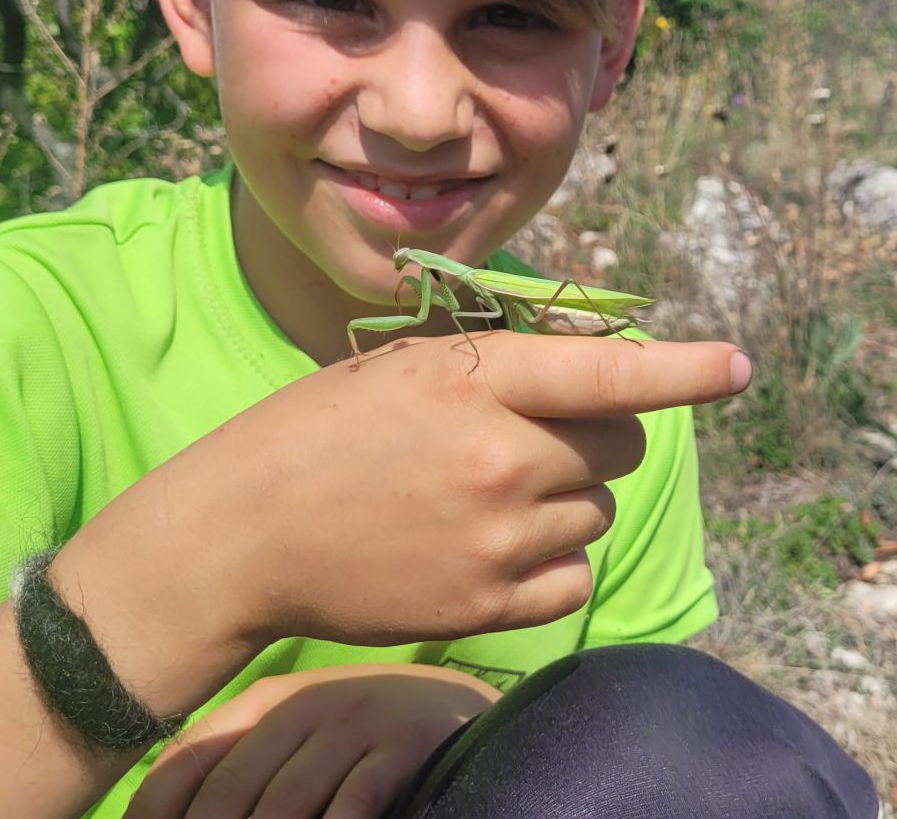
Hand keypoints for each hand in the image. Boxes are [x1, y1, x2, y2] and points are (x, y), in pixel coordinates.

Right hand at [55, 332, 749, 716]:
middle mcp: (497, 456)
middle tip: (532, 440)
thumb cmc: (308, 433)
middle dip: (593, 436)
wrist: (241, 534)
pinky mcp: (487, 605)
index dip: (680, 370)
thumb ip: (489, 366)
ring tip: (485, 499)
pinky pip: (573, 580)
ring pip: (594, 512)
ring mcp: (496, 537)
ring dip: (562, 500)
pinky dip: (549, 563)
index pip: (603, 372)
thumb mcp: (394, 369)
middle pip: (618, 445)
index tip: (731, 368)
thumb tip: (580, 370)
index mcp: (466, 379)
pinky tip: (488, 549)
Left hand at [124, 663, 498, 818]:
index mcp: (265, 701)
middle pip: (232, 788)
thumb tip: (165, 809)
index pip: (193, 755)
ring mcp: (353, 722)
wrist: (445, 704)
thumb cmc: (354, 729)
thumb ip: (241, 757)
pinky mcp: (400, 745)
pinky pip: (354, 800)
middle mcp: (303, 705)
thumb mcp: (294, 728)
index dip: (155, 805)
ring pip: (286, 799)